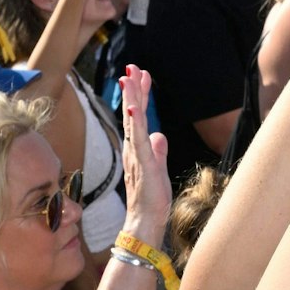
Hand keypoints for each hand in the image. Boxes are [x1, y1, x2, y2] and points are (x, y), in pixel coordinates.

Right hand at [116, 66, 171, 234]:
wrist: (145, 223)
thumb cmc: (152, 200)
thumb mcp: (159, 169)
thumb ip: (158, 150)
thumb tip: (159, 135)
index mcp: (137, 149)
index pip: (137, 117)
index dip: (139, 96)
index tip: (141, 76)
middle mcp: (133, 149)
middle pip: (132, 113)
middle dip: (133, 89)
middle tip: (133, 67)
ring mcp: (137, 156)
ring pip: (132, 121)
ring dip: (132, 98)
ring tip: (130, 78)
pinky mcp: (143, 164)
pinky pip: (137, 140)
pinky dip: (135, 122)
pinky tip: (133, 107)